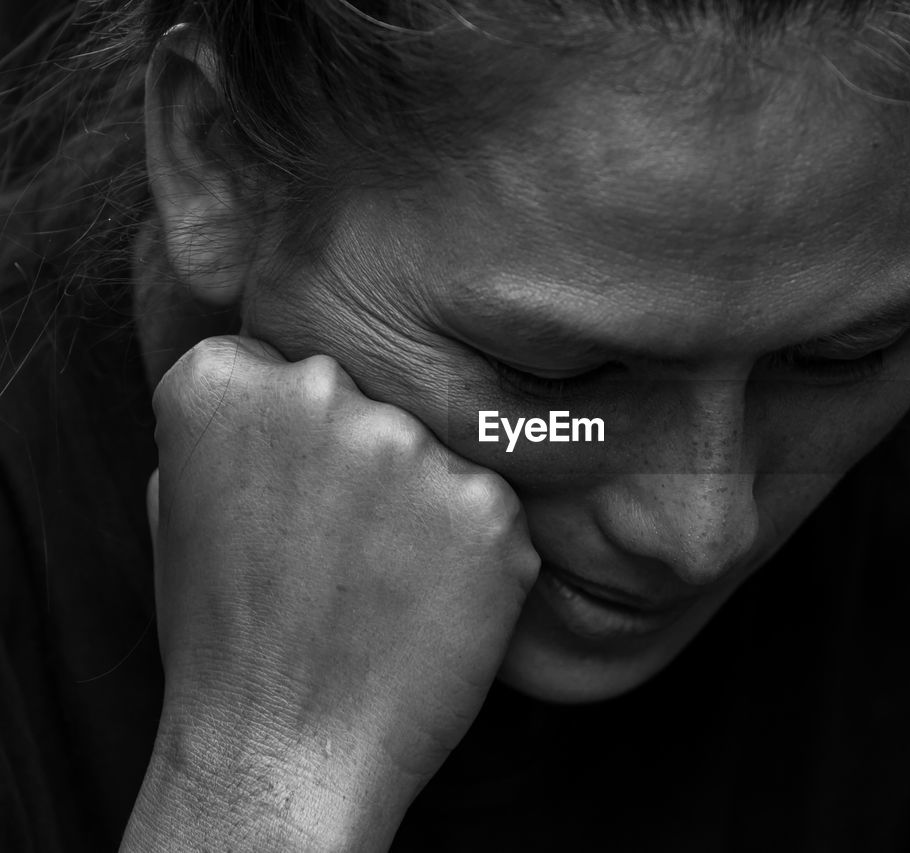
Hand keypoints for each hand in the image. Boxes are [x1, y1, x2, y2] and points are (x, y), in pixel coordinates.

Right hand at [132, 335, 539, 847]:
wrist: (286, 750)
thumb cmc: (227, 637)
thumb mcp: (179, 505)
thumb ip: (232, 425)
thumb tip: (285, 380)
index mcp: (223, 381)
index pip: (282, 364)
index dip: (292, 437)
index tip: (285, 496)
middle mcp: (319, 391)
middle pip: (367, 395)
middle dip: (361, 456)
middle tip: (340, 544)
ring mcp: (410, 446)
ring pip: (434, 447)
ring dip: (421, 500)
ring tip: (381, 580)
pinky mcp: (488, 502)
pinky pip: (489, 502)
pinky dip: (472, 546)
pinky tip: (428, 598)